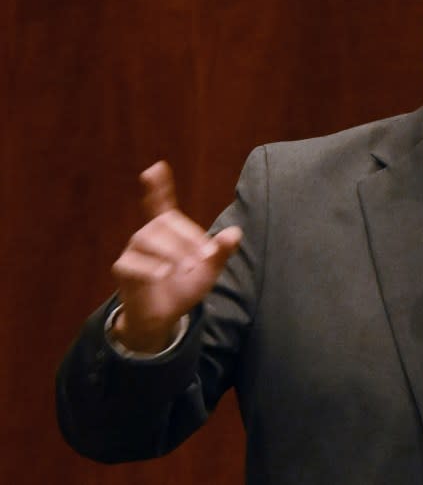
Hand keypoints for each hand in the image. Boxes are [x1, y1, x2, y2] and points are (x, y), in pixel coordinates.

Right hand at [110, 161, 241, 351]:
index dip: (159, 187)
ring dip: (173, 251)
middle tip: (204, 257)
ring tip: (188, 267)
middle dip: (187, 237)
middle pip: (165, 222)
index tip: (157, 167)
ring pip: (148, 238)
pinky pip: (133, 262)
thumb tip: (236, 232)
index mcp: (168, 232)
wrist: (164, 318)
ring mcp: (133, 251)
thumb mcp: (208, 270)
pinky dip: (151, 267)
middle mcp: (148, 236)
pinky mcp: (124, 269)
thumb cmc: (184, 288)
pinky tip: (164, 274)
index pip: (161, 204)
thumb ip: (221, 252)